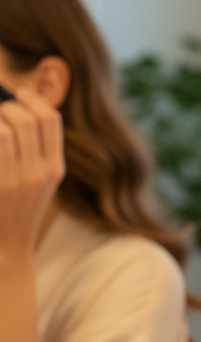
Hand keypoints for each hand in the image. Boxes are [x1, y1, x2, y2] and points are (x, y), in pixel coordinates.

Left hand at [0, 87, 64, 262]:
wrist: (7, 248)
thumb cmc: (17, 212)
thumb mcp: (40, 184)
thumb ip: (39, 154)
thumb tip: (22, 116)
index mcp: (55, 169)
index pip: (51, 120)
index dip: (33, 100)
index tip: (19, 93)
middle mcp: (39, 172)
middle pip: (25, 119)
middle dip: (6, 107)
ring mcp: (17, 179)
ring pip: (4, 129)